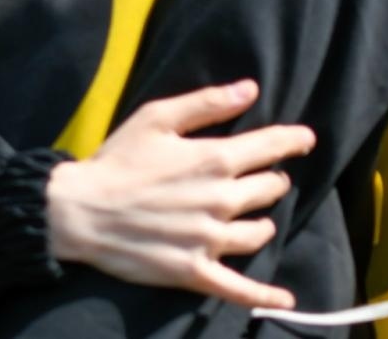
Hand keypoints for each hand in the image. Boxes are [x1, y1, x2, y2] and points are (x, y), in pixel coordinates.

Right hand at [44, 79, 313, 309]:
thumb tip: (250, 88)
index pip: (270, 147)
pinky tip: (284, 298)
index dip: (293, 140)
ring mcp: (210, 239)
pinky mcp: (195, 270)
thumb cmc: (117, 160)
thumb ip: (207, 103)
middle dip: (272, 179)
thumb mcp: (157, 118)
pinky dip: (264, 294)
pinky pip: (240, 288)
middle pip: (270, 188)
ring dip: (263, 221)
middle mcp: (221, 200)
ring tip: (256, 217)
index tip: (306, 139)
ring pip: (259, 232)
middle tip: (264, 177)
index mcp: (214, 159)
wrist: (81, 211)